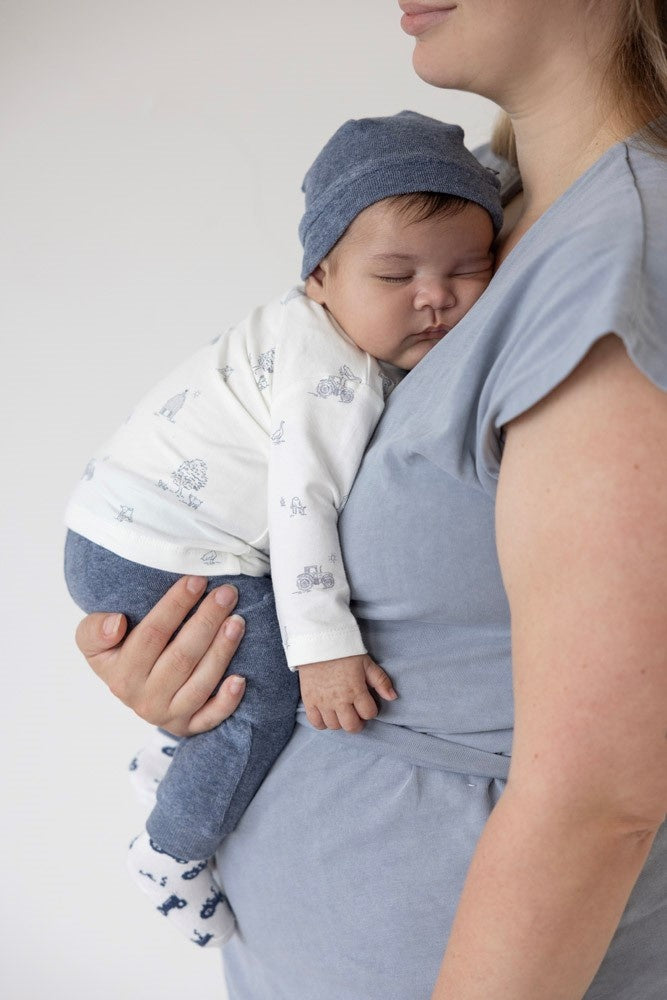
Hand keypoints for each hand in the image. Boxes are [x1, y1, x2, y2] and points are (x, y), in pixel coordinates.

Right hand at [74, 575, 246, 735]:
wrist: (131, 690)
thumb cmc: (118, 655)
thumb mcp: (94, 642)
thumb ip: (94, 630)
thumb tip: (116, 623)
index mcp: (121, 675)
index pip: (152, 635)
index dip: (175, 606)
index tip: (196, 581)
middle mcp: (144, 699)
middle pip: (181, 656)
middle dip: (207, 621)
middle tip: (226, 594)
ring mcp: (169, 715)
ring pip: (200, 683)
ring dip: (221, 651)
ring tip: (237, 622)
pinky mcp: (189, 727)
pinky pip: (211, 718)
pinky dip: (227, 701)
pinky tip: (240, 679)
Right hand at [298, 653, 396, 732]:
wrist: (319, 642)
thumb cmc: (345, 652)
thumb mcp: (367, 664)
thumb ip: (381, 681)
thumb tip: (392, 697)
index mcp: (356, 690)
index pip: (369, 713)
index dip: (370, 710)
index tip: (367, 704)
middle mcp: (339, 700)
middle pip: (351, 726)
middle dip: (357, 723)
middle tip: (356, 715)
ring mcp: (323, 702)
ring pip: (334, 726)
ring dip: (341, 722)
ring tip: (341, 712)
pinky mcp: (309, 700)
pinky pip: (316, 723)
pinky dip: (322, 723)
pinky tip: (327, 715)